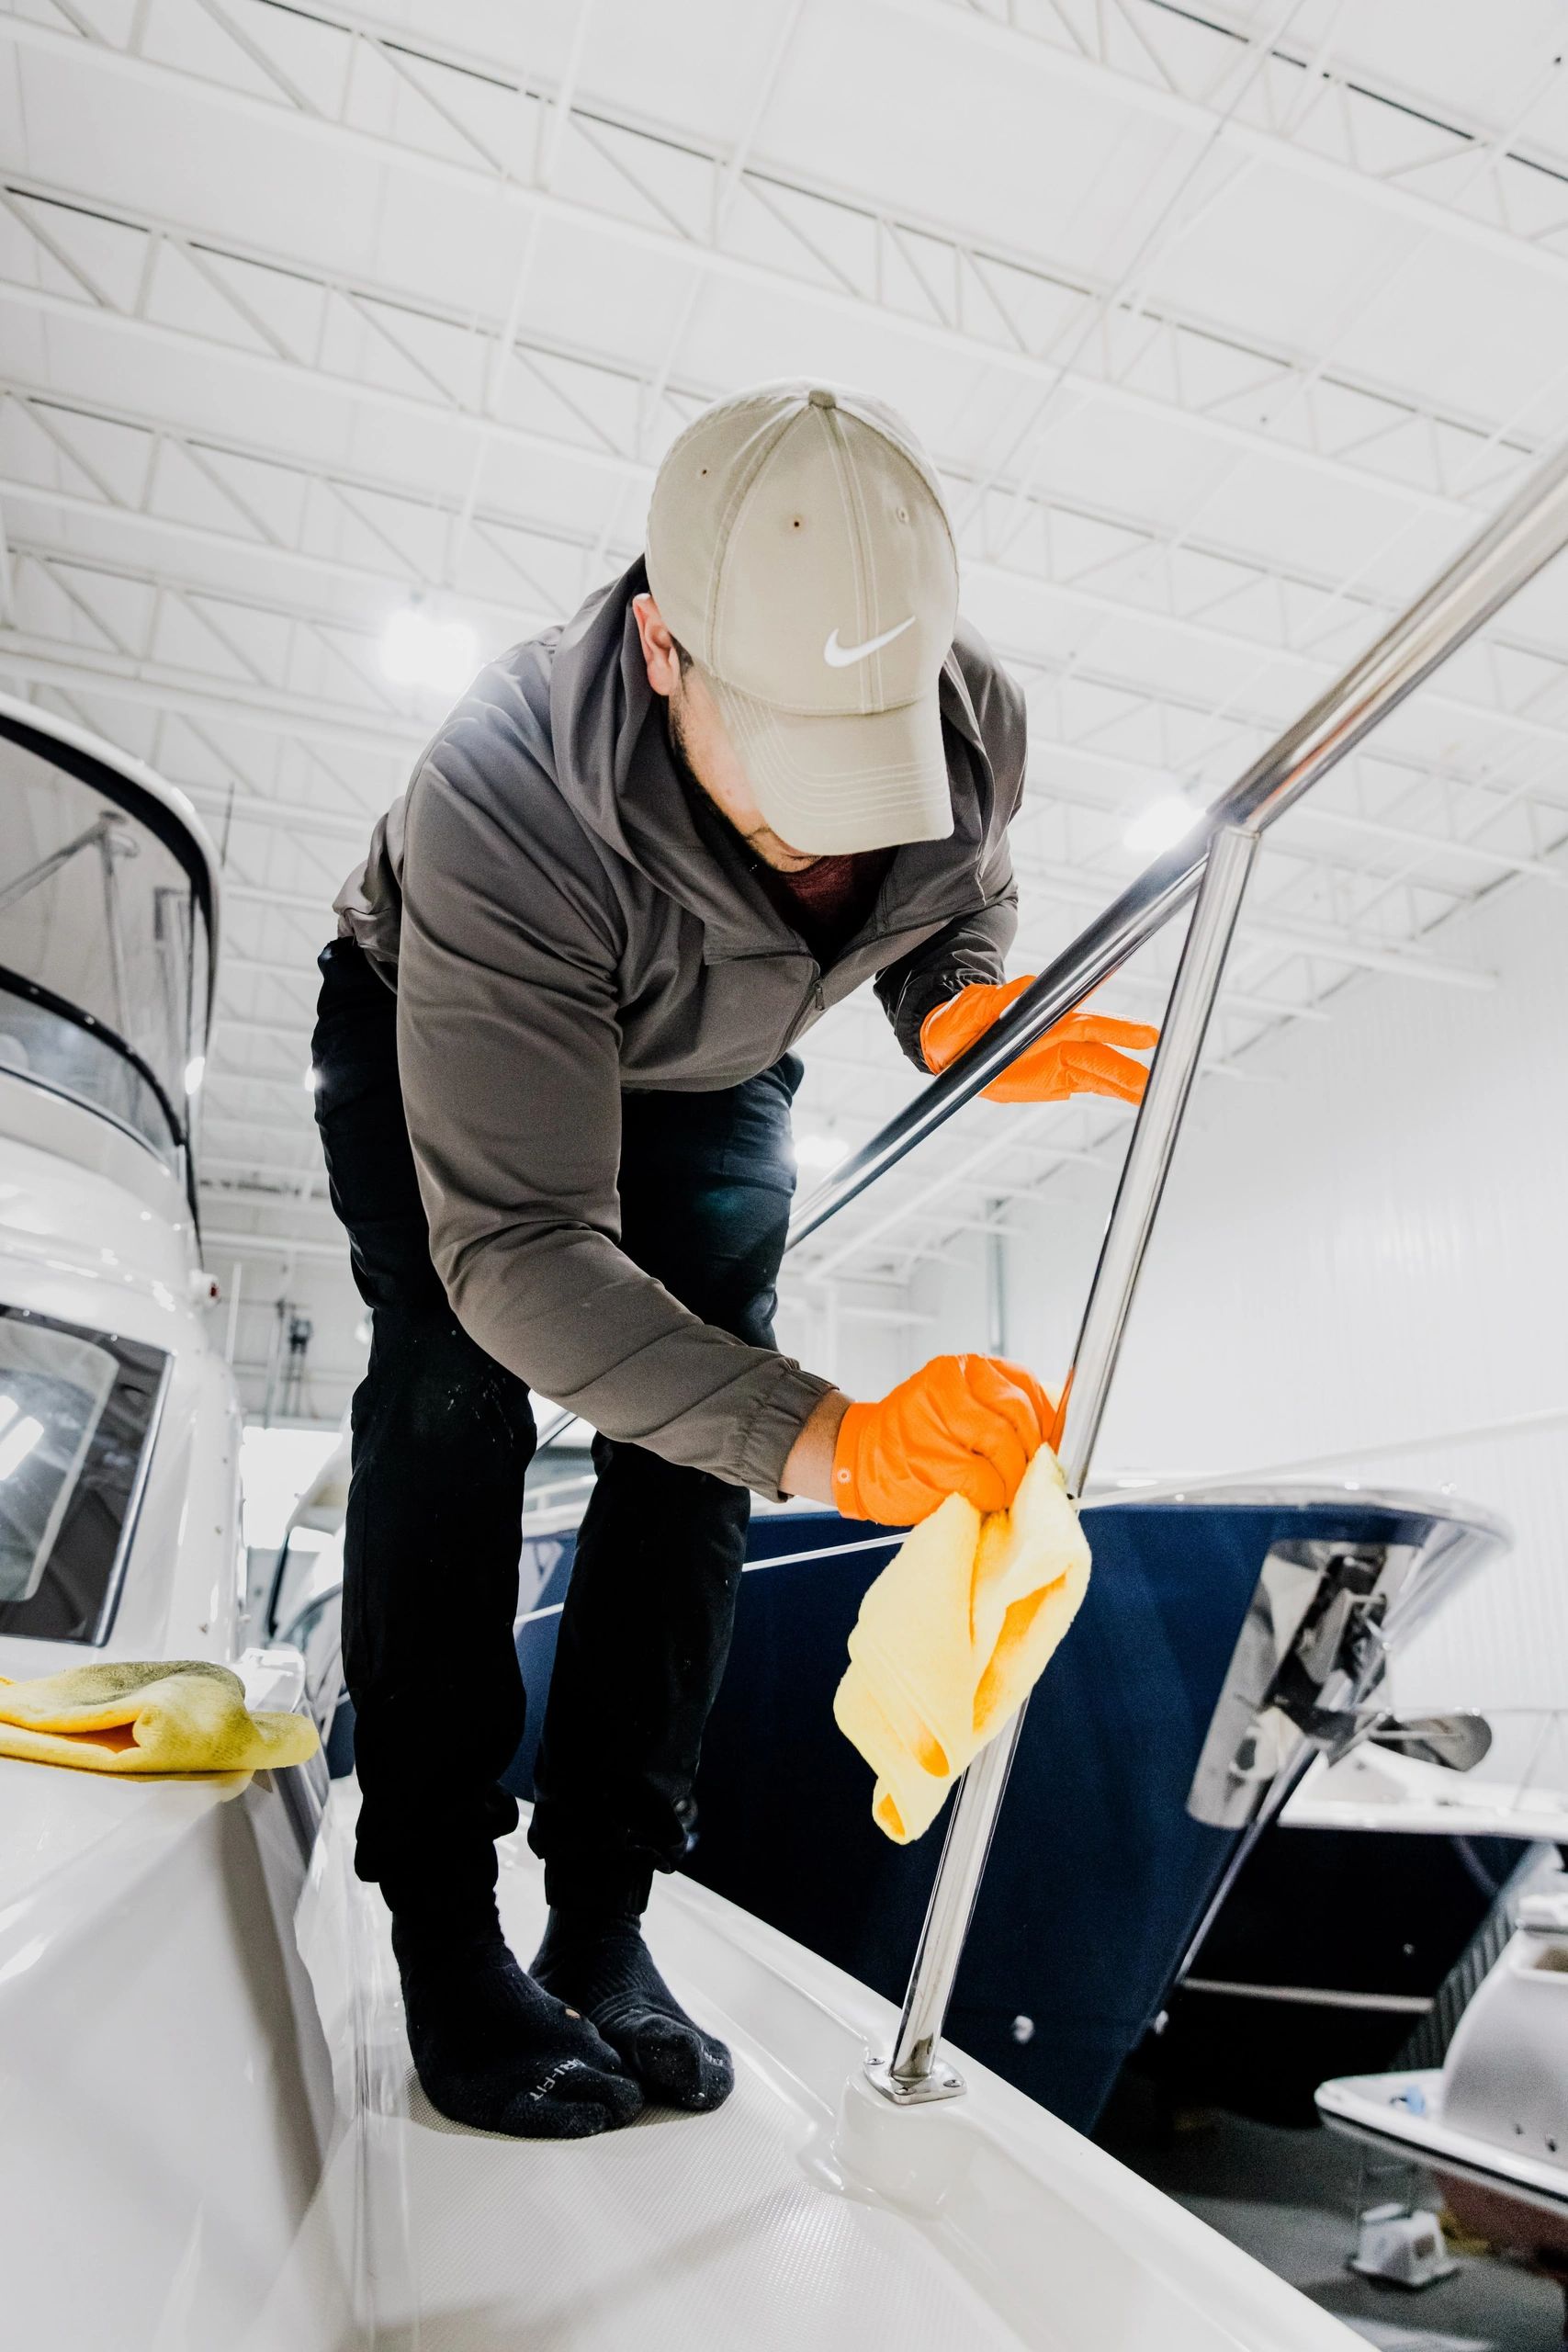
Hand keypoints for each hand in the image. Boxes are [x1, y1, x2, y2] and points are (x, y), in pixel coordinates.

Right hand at [832, 1353, 1062, 1525]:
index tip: (1049, 1445)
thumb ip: (1000, 1411)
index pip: (1026, 1384)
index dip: (1046, 1421)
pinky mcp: (930, 1459)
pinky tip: (984, 1498)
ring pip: (1004, 1445)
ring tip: (1005, 1489)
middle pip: (1018, 1413)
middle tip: (1028, 1474)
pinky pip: (983, 1478)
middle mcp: (949, 1383)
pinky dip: (992, 1494)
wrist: (858, 1460)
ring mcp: (936, 1418)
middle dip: (1031, 1451)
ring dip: (1013, 1476)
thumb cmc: (915, 1439)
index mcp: (963, 1368)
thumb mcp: (958, 1408)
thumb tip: (1053, 1435)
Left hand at [921, 977, 1157, 1105]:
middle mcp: (1059, 1038)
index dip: (1114, 1030)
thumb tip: (1028, 985)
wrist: (948, 1046)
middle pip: (1101, 1051)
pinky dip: (1115, 1091)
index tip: (1143, 1036)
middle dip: (1128, 1063)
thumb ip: (1000, 999)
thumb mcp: (973, 1007)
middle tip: (1157, 1076)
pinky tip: (1136, 1097)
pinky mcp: (1058, 1078)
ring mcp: (1061, 1060)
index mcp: (1043, 1020)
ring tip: (1153, 1093)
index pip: (1085, 1025)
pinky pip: (1092, 1085)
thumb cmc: (960, 1021)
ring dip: (1127, 1082)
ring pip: (1102, 1071)